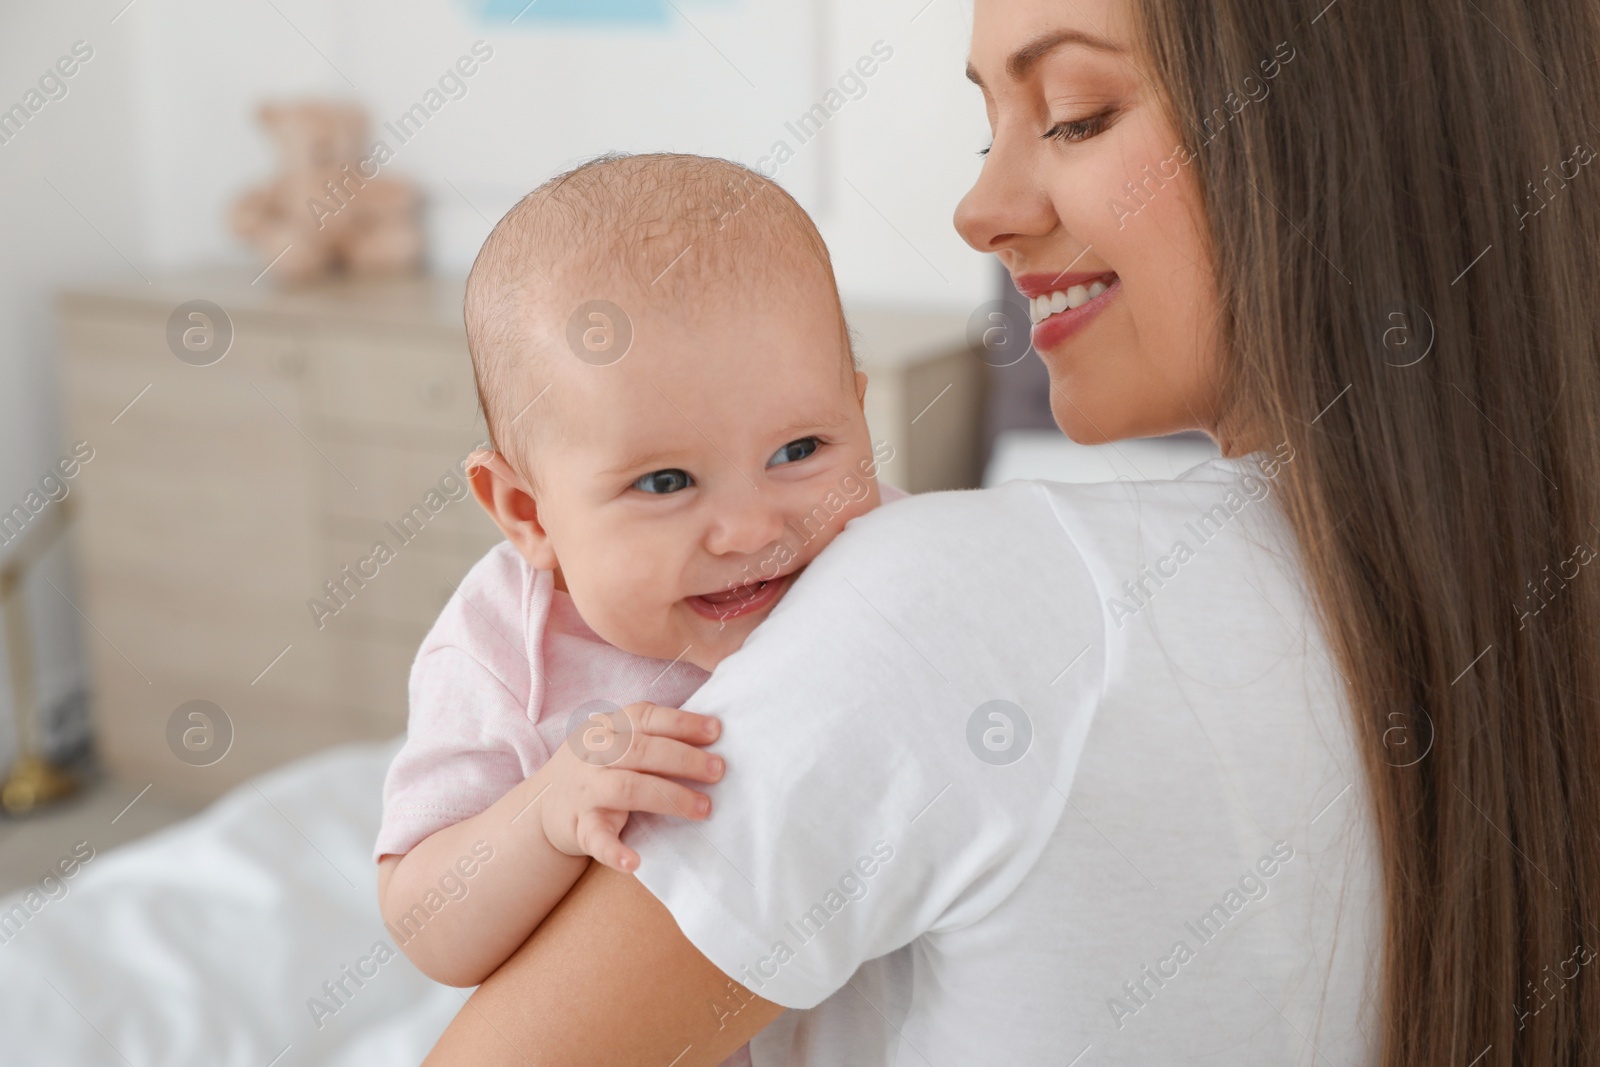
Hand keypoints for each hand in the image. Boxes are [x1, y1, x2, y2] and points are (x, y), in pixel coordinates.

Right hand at [538, 701, 722, 872]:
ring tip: (702, 808)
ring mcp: (585, 790)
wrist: (541, 807)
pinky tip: (634, 861)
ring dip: (669, 797)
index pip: (645, 717)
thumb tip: (709, 738)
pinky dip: (614, 851)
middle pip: (642, 751)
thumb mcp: (612, 741)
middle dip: (684, 759)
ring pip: (628, 788)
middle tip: (718, 771)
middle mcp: (593, 754)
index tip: (716, 731)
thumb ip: (649, 736)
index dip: (682, 723)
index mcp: (606, 728)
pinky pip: (596, 837)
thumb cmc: (594, 769)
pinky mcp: (578, 826)